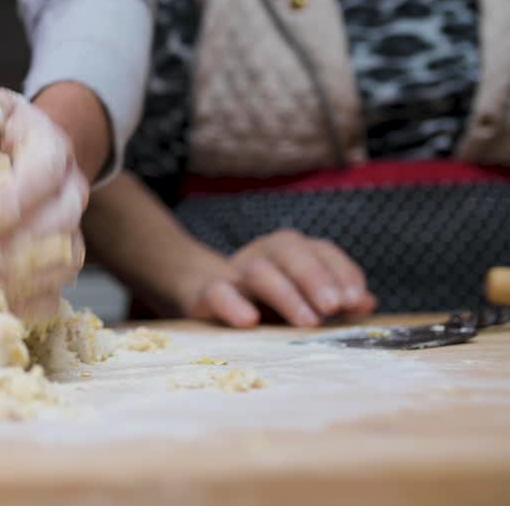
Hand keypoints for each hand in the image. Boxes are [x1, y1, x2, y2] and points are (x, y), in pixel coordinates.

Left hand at [0, 87, 87, 322]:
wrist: (31, 152)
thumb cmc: (3, 131)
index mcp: (54, 150)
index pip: (45, 172)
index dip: (20, 195)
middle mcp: (70, 192)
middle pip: (59, 223)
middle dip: (19, 245)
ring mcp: (70, 229)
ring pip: (63, 261)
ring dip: (25, 278)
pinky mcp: (61, 260)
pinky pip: (57, 289)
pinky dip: (30, 303)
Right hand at [183, 229, 377, 327]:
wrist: (206, 294)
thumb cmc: (267, 299)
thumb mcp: (305, 298)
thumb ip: (336, 299)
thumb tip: (368, 303)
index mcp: (292, 252)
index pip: (320, 251)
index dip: (340, 272)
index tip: (355, 300)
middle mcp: (265, 255)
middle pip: (289, 252)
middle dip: (315, 277)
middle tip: (334, 306)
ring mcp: (235, 272)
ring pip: (259, 271)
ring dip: (286, 294)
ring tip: (308, 322)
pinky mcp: (206, 293)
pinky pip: (217, 292)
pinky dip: (232, 304)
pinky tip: (249, 321)